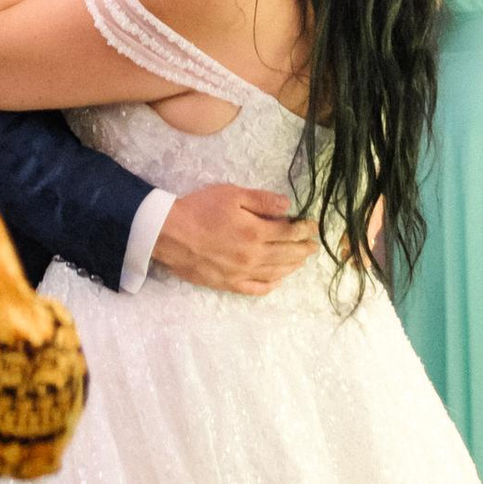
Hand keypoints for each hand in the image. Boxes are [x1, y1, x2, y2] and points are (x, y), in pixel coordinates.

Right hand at [151, 183, 315, 294]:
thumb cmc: (200, 209)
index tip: (313, 227)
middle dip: (304, 249)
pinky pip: (256, 289)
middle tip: (313, 245)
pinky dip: (271, 285)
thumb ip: (262, 200)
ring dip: (293, 266)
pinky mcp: (229, 284)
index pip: (290, 233)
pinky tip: (277, 279)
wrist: (169, 233)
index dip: (305, 230)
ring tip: (301, 260)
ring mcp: (242, 273)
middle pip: (287, 255)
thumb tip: (288, 206)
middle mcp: (254, 256)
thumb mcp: (232, 195)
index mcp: (256, 232)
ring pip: (276, 272)